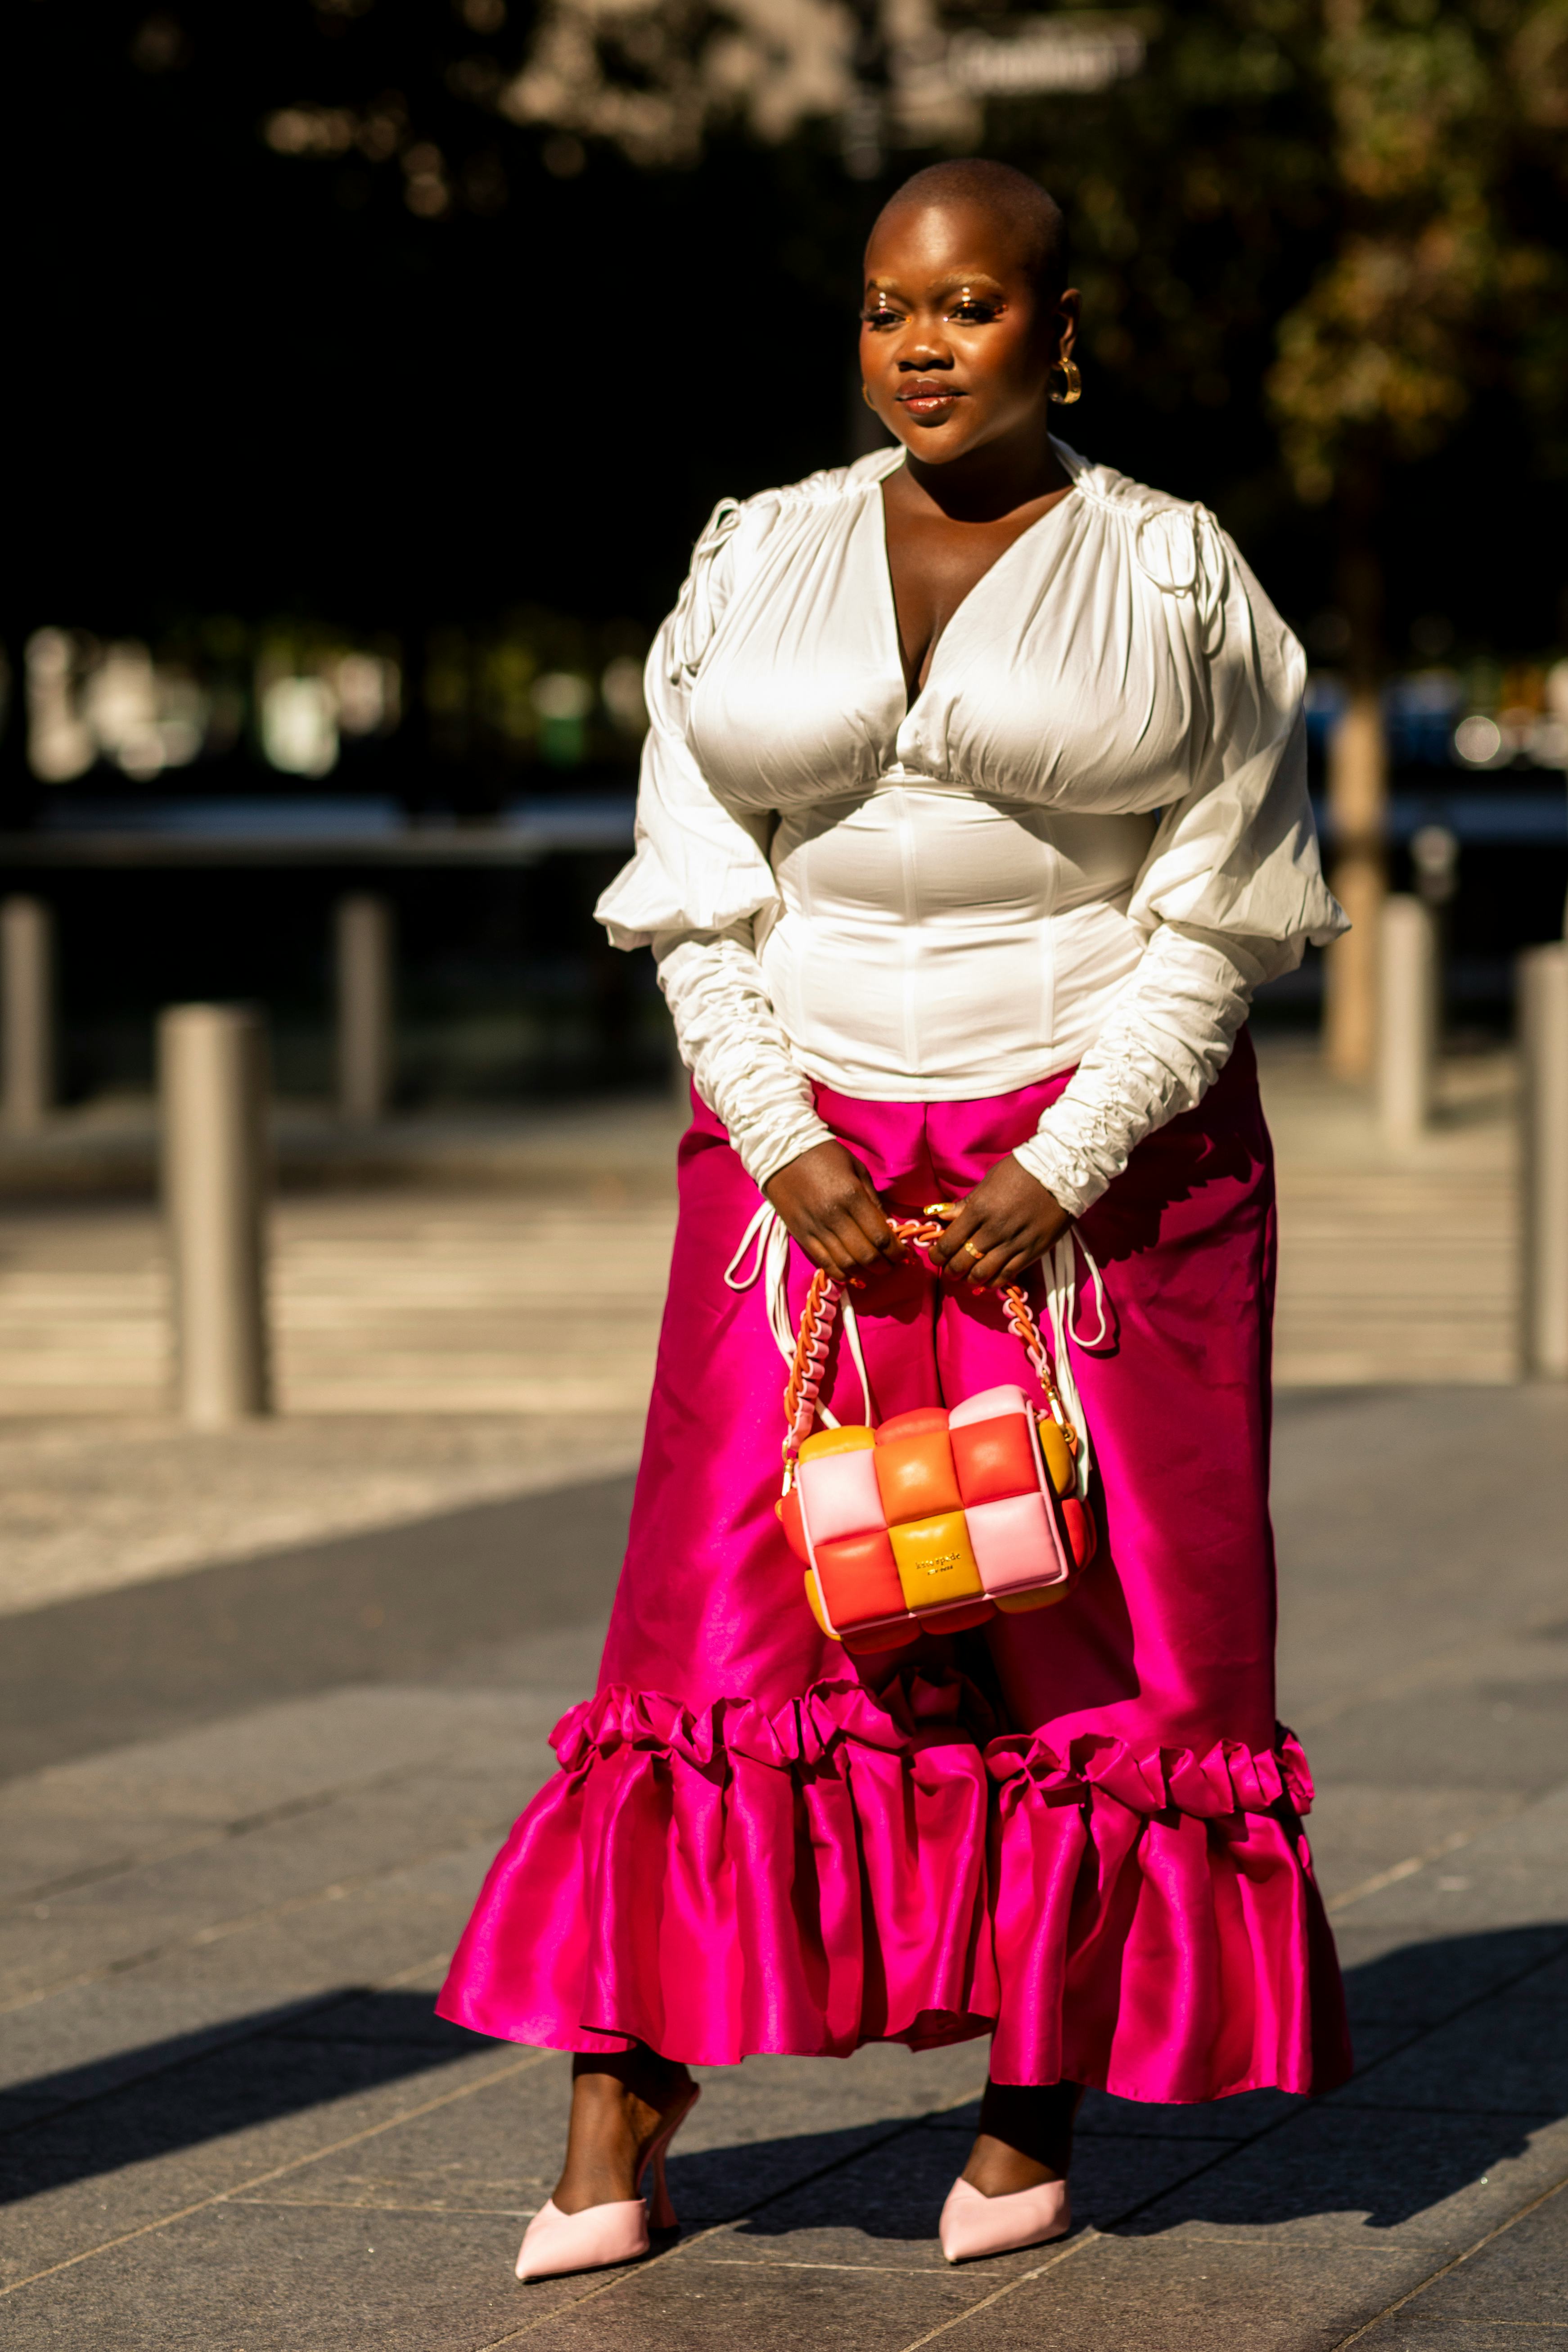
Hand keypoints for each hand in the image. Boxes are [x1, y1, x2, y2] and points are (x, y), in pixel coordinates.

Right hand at [764, 1141, 902, 1282]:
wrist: (782, 1154)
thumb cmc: (825, 1156)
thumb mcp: (857, 1169)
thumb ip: (874, 1200)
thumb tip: (888, 1227)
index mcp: (852, 1196)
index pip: (880, 1236)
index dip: (895, 1251)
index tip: (902, 1254)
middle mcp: (834, 1217)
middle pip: (866, 1255)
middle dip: (884, 1266)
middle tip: (892, 1265)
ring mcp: (816, 1229)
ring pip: (846, 1264)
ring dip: (865, 1273)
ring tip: (874, 1271)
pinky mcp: (801, 1236)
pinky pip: (824, 1263)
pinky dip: (842, 1274)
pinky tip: (852, 1274)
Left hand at [927, 1155, 1071, 1289]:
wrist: (1061, 1174)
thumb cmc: (1021, 1172)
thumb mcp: (988, 1182)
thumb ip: (965, 1204)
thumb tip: (942, 1217)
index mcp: (978, 1209)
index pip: (948, 1242)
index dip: (937, 1255)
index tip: (935, 1257)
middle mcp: (993, 1230)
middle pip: (962, 1262)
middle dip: (951, 1271)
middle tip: (950, 1270)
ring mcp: (1013, 1243)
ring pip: (982, 1273)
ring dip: (970, 1279)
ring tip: (966, 1278)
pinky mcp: (1032, 1252)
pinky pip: (1007, 1275)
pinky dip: (993, 1282)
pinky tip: (987, 1281)